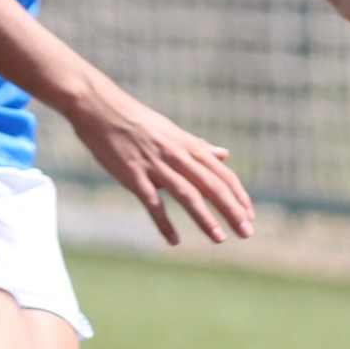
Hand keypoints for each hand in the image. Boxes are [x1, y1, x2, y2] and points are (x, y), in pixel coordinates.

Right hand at [66, 90, 254, 245]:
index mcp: (188, 146)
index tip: (250, 216)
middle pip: (211, 186)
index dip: (238, 196)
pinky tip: (174, 241)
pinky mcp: (133, 175)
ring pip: (187, 194)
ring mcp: (155, 165)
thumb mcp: (172, 131)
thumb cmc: (136, 120)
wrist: (99, 107)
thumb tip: (224, 154)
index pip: (222, 174)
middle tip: (247, 232)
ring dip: (205, 218)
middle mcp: (176, 155)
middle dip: (232, 210)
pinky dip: (164, 223)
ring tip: (219, 239)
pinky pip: (152, 202)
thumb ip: (199, 146)